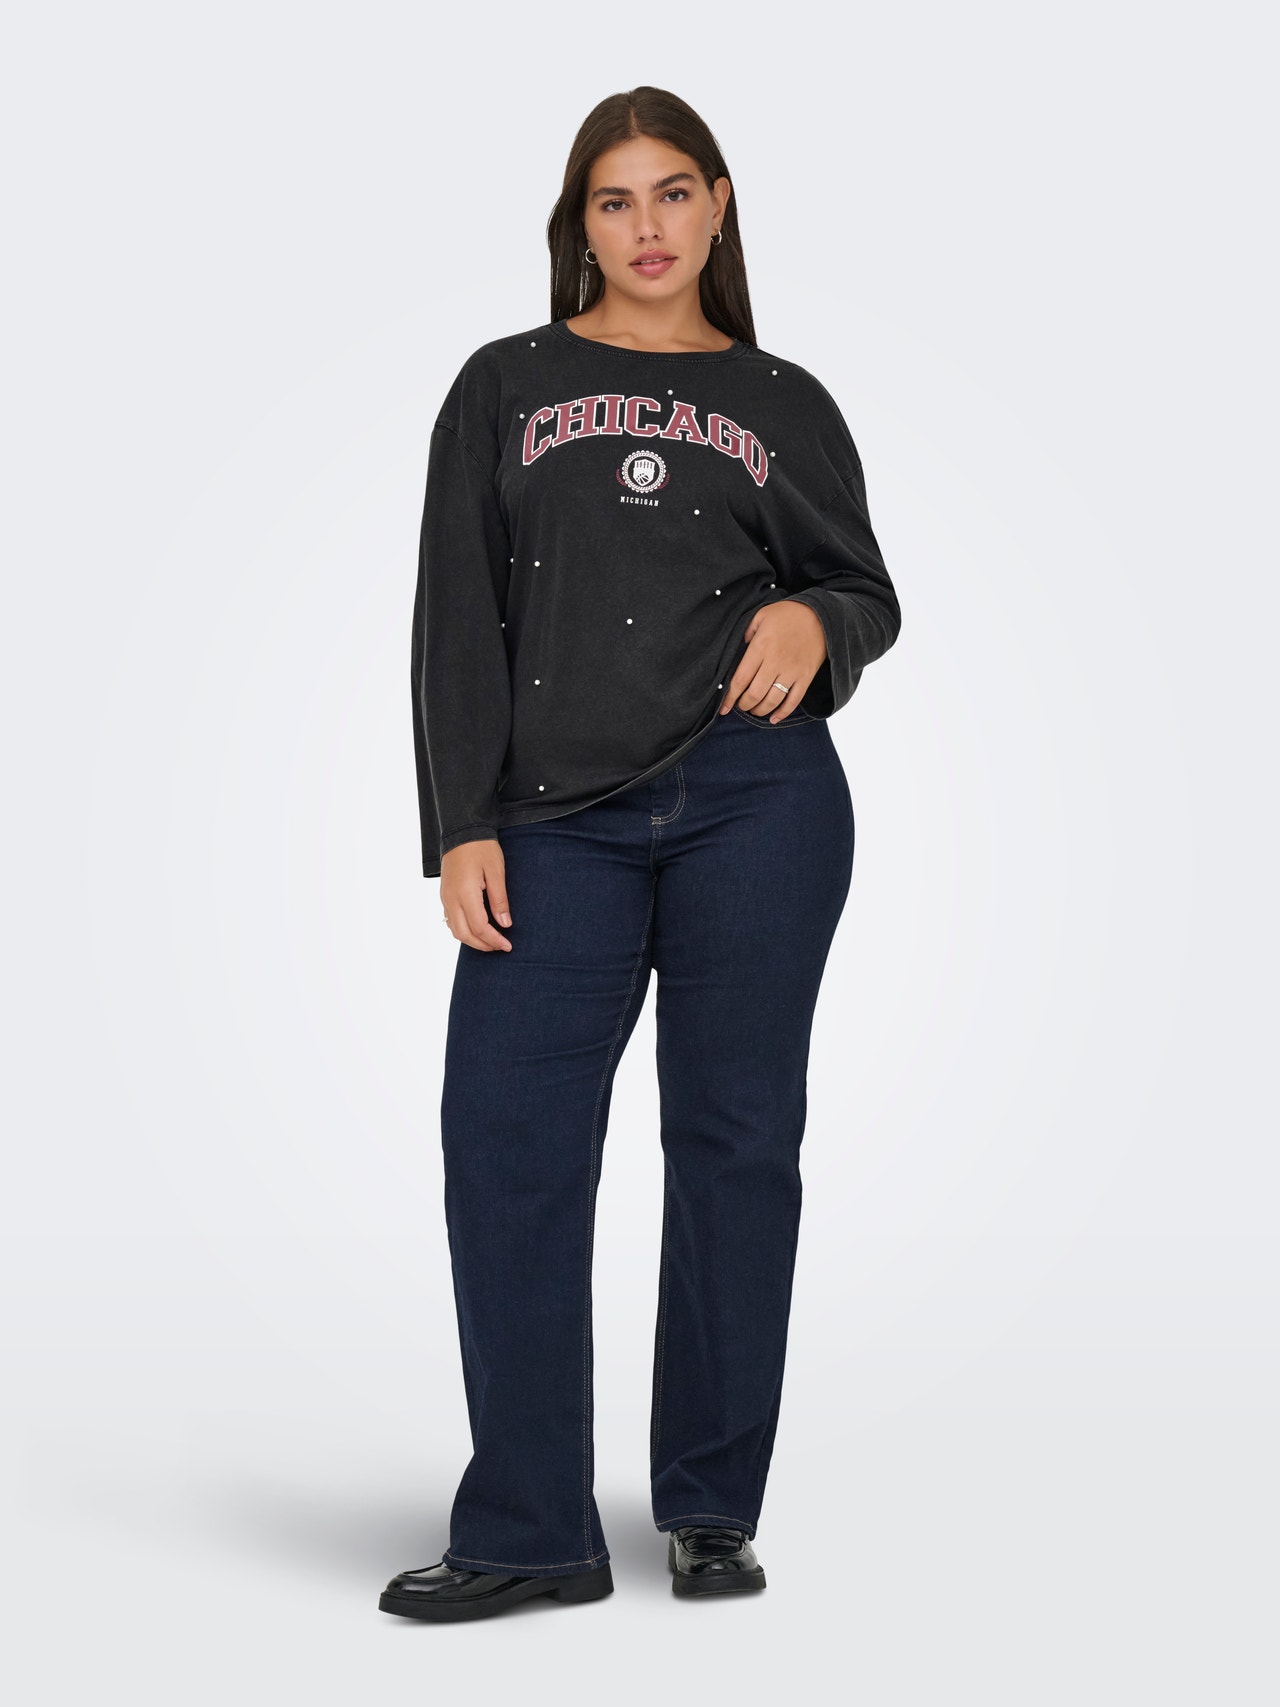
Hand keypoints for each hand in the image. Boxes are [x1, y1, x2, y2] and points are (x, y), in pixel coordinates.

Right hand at [440, 839, 512, 950]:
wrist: (462, 832)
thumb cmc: (481, 848)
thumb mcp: (496, 871)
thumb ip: (500, 900)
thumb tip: (505, 924)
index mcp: (465, 894)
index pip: (479, 927)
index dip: (494, 940)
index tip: (508, 946)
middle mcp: (451, 899)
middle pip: (464, 934)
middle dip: (483, 945)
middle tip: (500, 947)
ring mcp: (446, 898)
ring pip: (455, 930)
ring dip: (472, 940)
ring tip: (490, 941)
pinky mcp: (445, 895)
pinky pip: (451, 921)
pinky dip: (464, 931)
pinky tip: (477, 930)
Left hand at [720, 599, 827, 720]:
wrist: (821, 615)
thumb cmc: (788, 614)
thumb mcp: (761, 615)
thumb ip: (746, 632)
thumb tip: (739, 649)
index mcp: (761, 647)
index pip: (740, 679)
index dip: (730, 697)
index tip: (724, 708)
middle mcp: (775, 662)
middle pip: (754, 694)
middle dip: (744, 705)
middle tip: (740, 706)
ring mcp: (792, 671)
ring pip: (772, 701)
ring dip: (760, 710)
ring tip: (754, 710)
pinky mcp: (805, 677)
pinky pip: (793, 701)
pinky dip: (782, 713)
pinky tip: (773, 718)